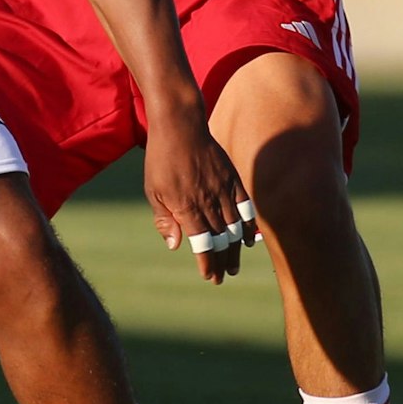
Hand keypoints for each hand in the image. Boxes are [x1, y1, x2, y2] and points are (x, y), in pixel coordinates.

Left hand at [142, 105, 254, 286]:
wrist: (180, 126)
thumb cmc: (161, 159)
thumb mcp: (153, 190)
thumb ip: (164, 219)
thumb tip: (175, 245)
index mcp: (187, 206)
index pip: (202, 243)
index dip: (208, 262)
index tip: (210, 276)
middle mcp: (208, 200)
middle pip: (221, 239)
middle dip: (223, 261)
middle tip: (223, 277)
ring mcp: (223, 189)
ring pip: (235, 227)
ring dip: (236, 249)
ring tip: (235, 266)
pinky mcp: (232, 178)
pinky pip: (246, 207)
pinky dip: (249, 225)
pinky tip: (249, 238)